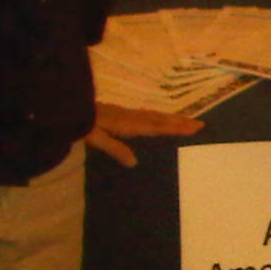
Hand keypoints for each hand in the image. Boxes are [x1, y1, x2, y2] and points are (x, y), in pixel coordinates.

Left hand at [85, 102, 203, 168]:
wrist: (70, 107)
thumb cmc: (83, 125)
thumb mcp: (97, 139)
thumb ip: (116, 149)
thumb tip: (135, 162)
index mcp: (129, 123)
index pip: (157, 126)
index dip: (176, 127)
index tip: (195, 127)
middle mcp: (132, 116)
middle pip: (160, 118)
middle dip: (180, 121)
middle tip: (200, 124)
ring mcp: (127, 113)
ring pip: (155, 115)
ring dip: (172, 118)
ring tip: (186, 121)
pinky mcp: (122, 113)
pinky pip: (147, 115)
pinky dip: (159, 117)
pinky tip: (159, 120)